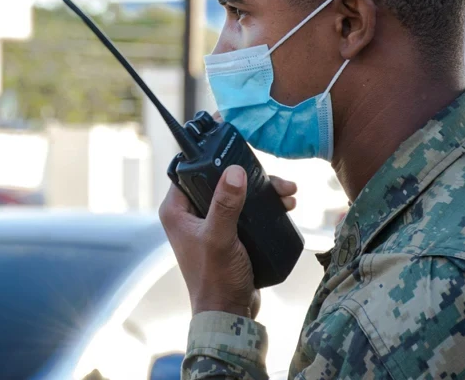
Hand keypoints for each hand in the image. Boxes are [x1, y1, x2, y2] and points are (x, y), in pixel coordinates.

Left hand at [159, 165, 296, 317]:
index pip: (188, 171)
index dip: (212, 159)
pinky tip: (285, 206)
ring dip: (262, 192)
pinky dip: (264, 207)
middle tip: (276, 180)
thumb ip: (225, 205)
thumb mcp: (220, 238)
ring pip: (236, 195)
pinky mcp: (228, 234)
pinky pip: (246, 211)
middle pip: (219, 181)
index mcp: (176, 211)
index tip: (237, 151)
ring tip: (288, 193)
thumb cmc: (216, 279)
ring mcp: (209, 224)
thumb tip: (234, 171)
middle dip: (248, 177)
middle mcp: (190, 214)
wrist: (229, 314)